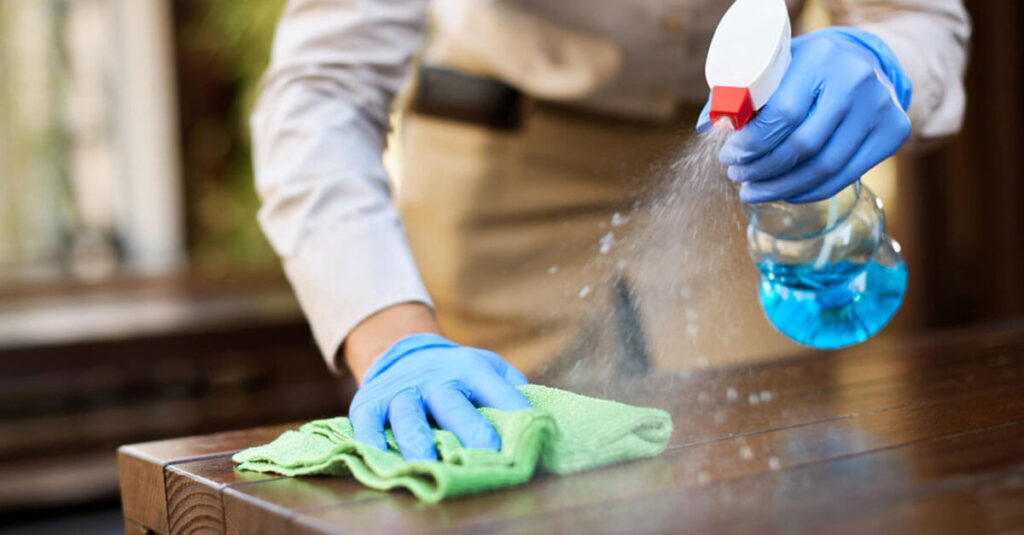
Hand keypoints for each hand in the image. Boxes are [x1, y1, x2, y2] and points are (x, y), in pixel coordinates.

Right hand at [348, 333, 530, 460]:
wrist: (402, 351)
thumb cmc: (456, 372)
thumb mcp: (488, 367)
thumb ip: (511, 386)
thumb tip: (539, 416)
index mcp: (468, 367)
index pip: (495, 388)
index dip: (513, 408)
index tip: (531, 430)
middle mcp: (434, 377)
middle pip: (451, 403)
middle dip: (469, 428)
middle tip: (487, 451)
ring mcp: (400, 390)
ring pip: (408, 414)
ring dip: (417, 439)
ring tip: (427, 462)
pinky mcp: (369, 402)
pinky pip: (366, 421)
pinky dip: (369, 438)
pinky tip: (376, 455)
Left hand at [697, 27, 912, 203]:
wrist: (863, 60)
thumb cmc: (807, 67)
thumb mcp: (775, 67)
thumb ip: (740, 94)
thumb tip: (706, 126)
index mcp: (822, 59)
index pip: (781, 115)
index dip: (751, 144)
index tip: (729, 157)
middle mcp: (857, 82)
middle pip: (801, 146)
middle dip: (762, 170)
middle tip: (738, 178)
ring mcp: (880, 109)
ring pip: (823, 168)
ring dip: (781, 188)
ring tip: (753, 192)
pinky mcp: (893, 132)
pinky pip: (844, 176)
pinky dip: (809, 192)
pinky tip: (785, 194)